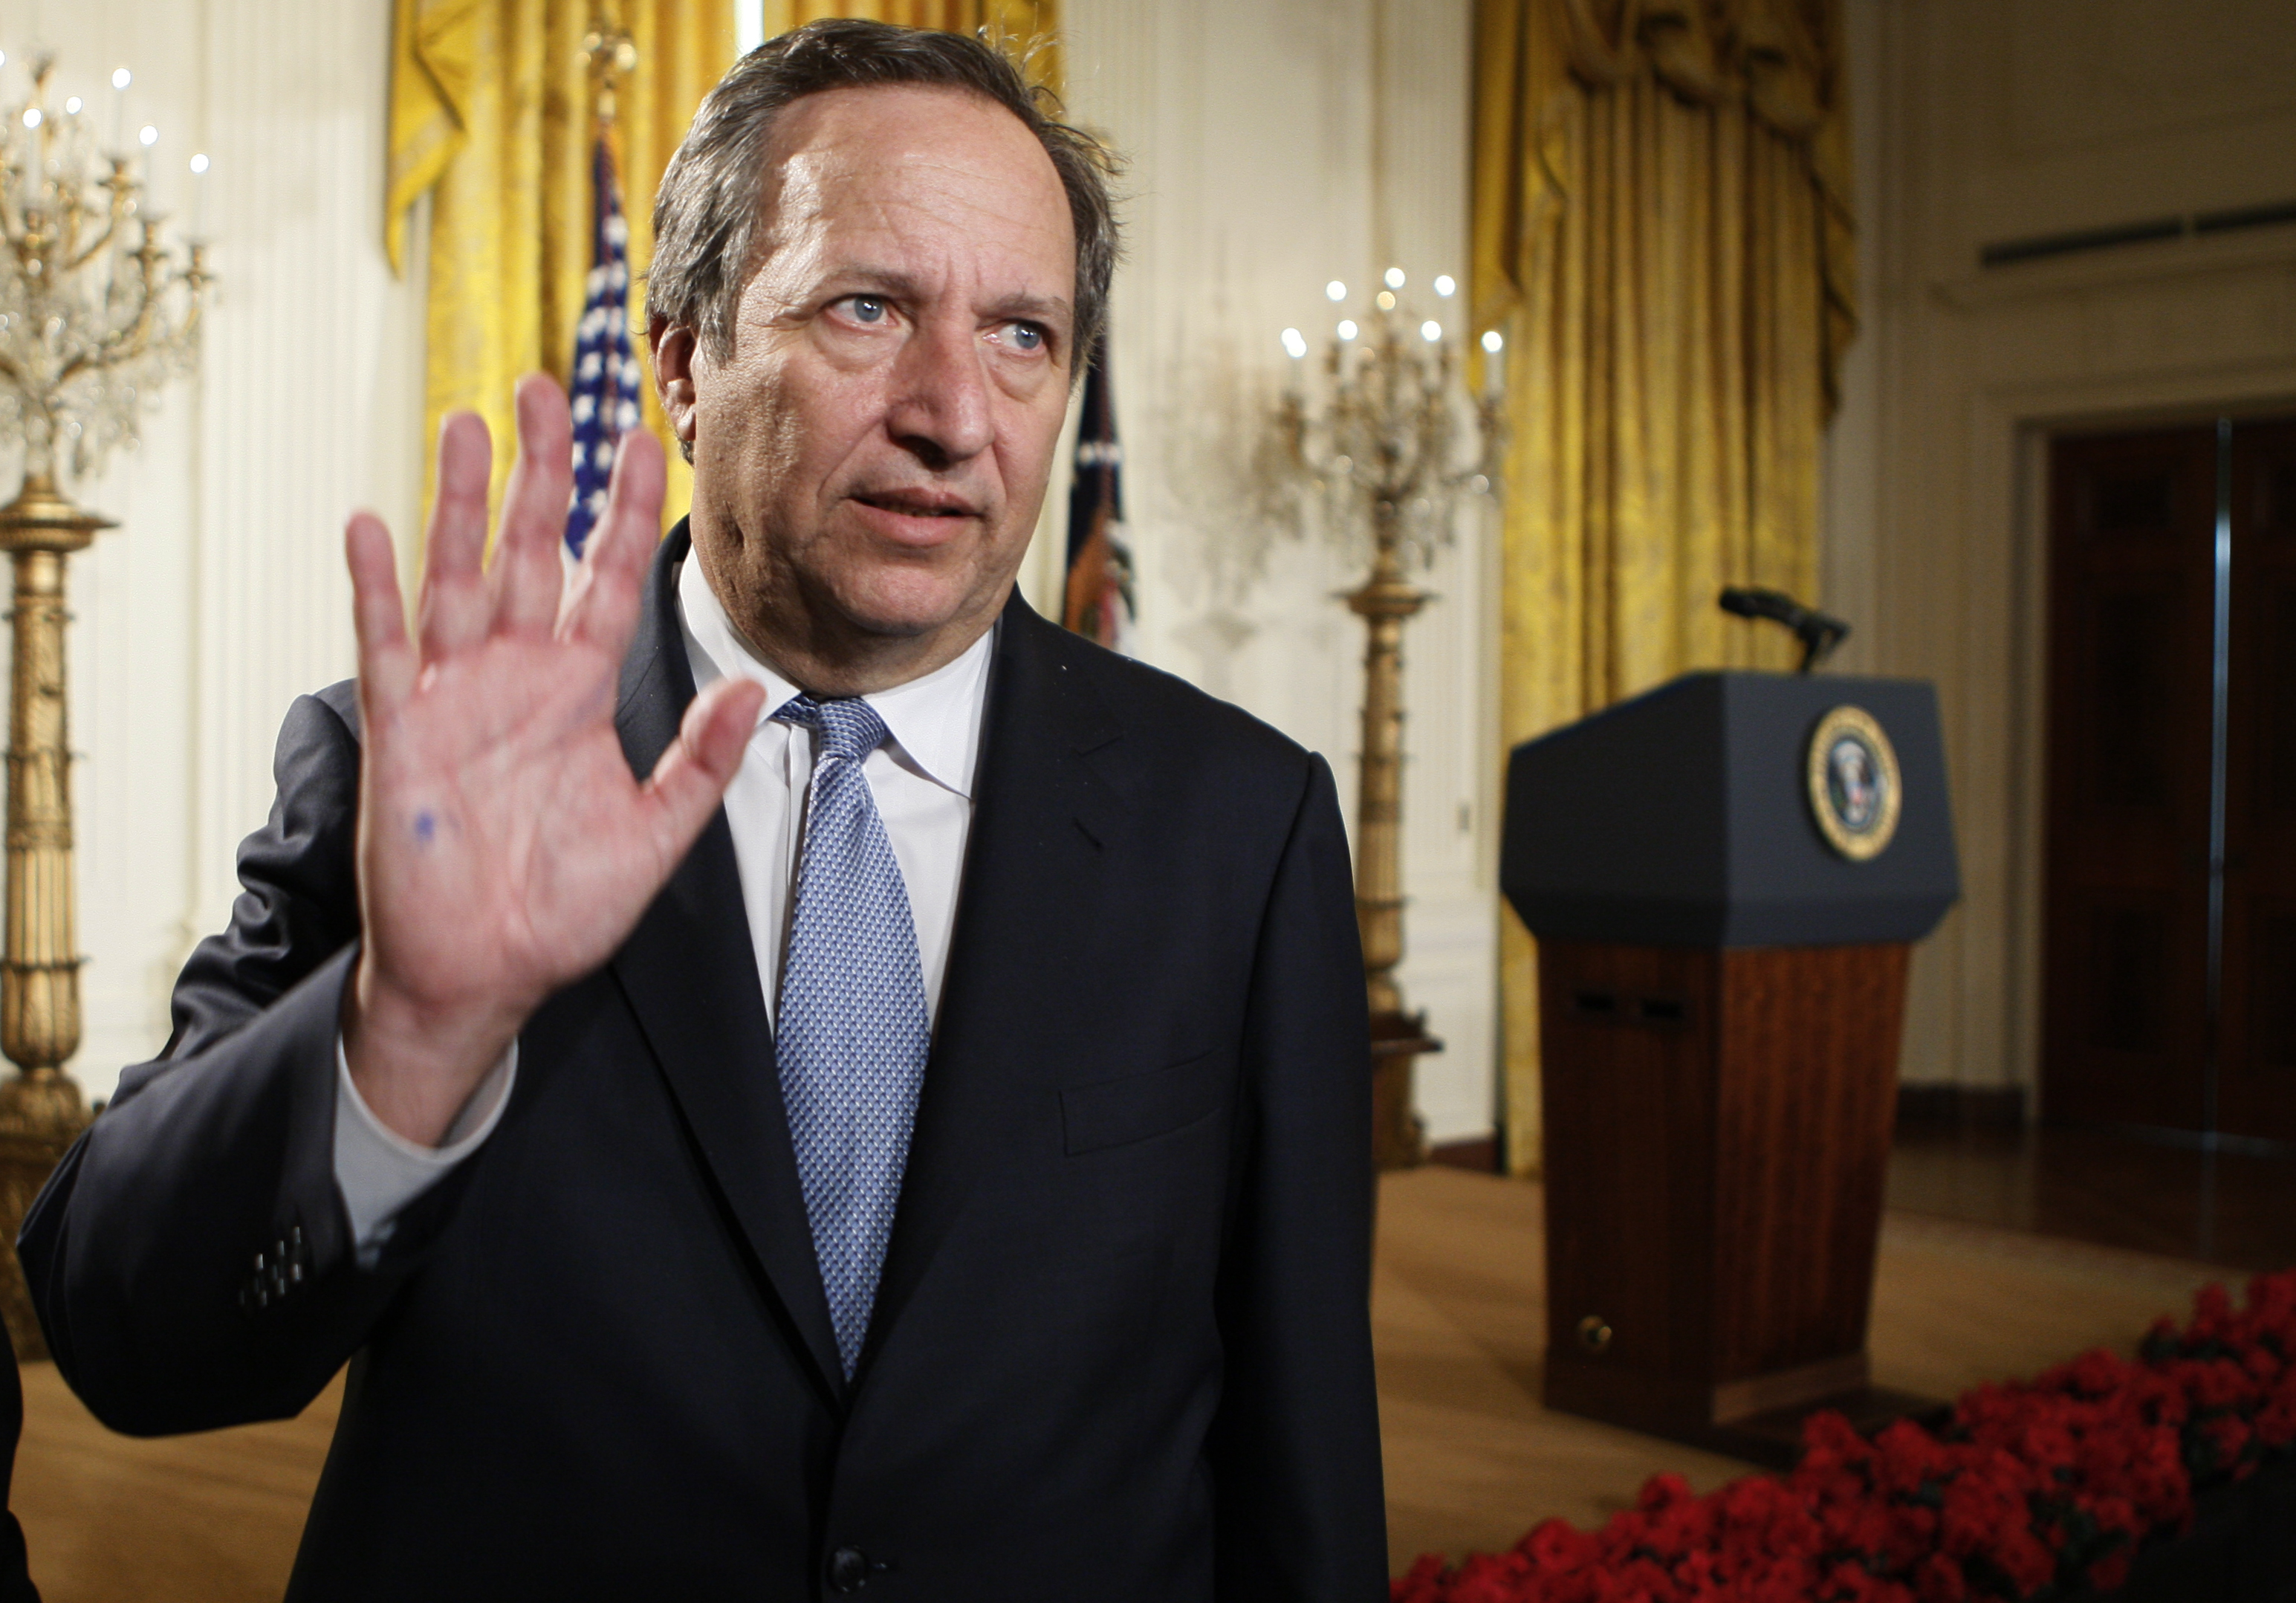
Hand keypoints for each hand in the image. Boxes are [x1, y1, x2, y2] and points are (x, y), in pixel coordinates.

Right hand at [341, 376, 765, 1145]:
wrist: (487, 971)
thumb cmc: (564, 906)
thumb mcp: (654, 832)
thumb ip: (700, 761)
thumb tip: (753, 691)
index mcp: (578, 691)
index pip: (605, 577)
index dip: (621, 510)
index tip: (642, 439)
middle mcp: (516, 677)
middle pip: (528, 549)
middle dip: (537, 469)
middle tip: (542, 384)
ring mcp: (454, 699)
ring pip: (456, 576)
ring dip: (458, 501)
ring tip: (464, 422)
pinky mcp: (403, 735)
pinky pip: (386, 649)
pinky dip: (375, 589)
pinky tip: (371, 525)